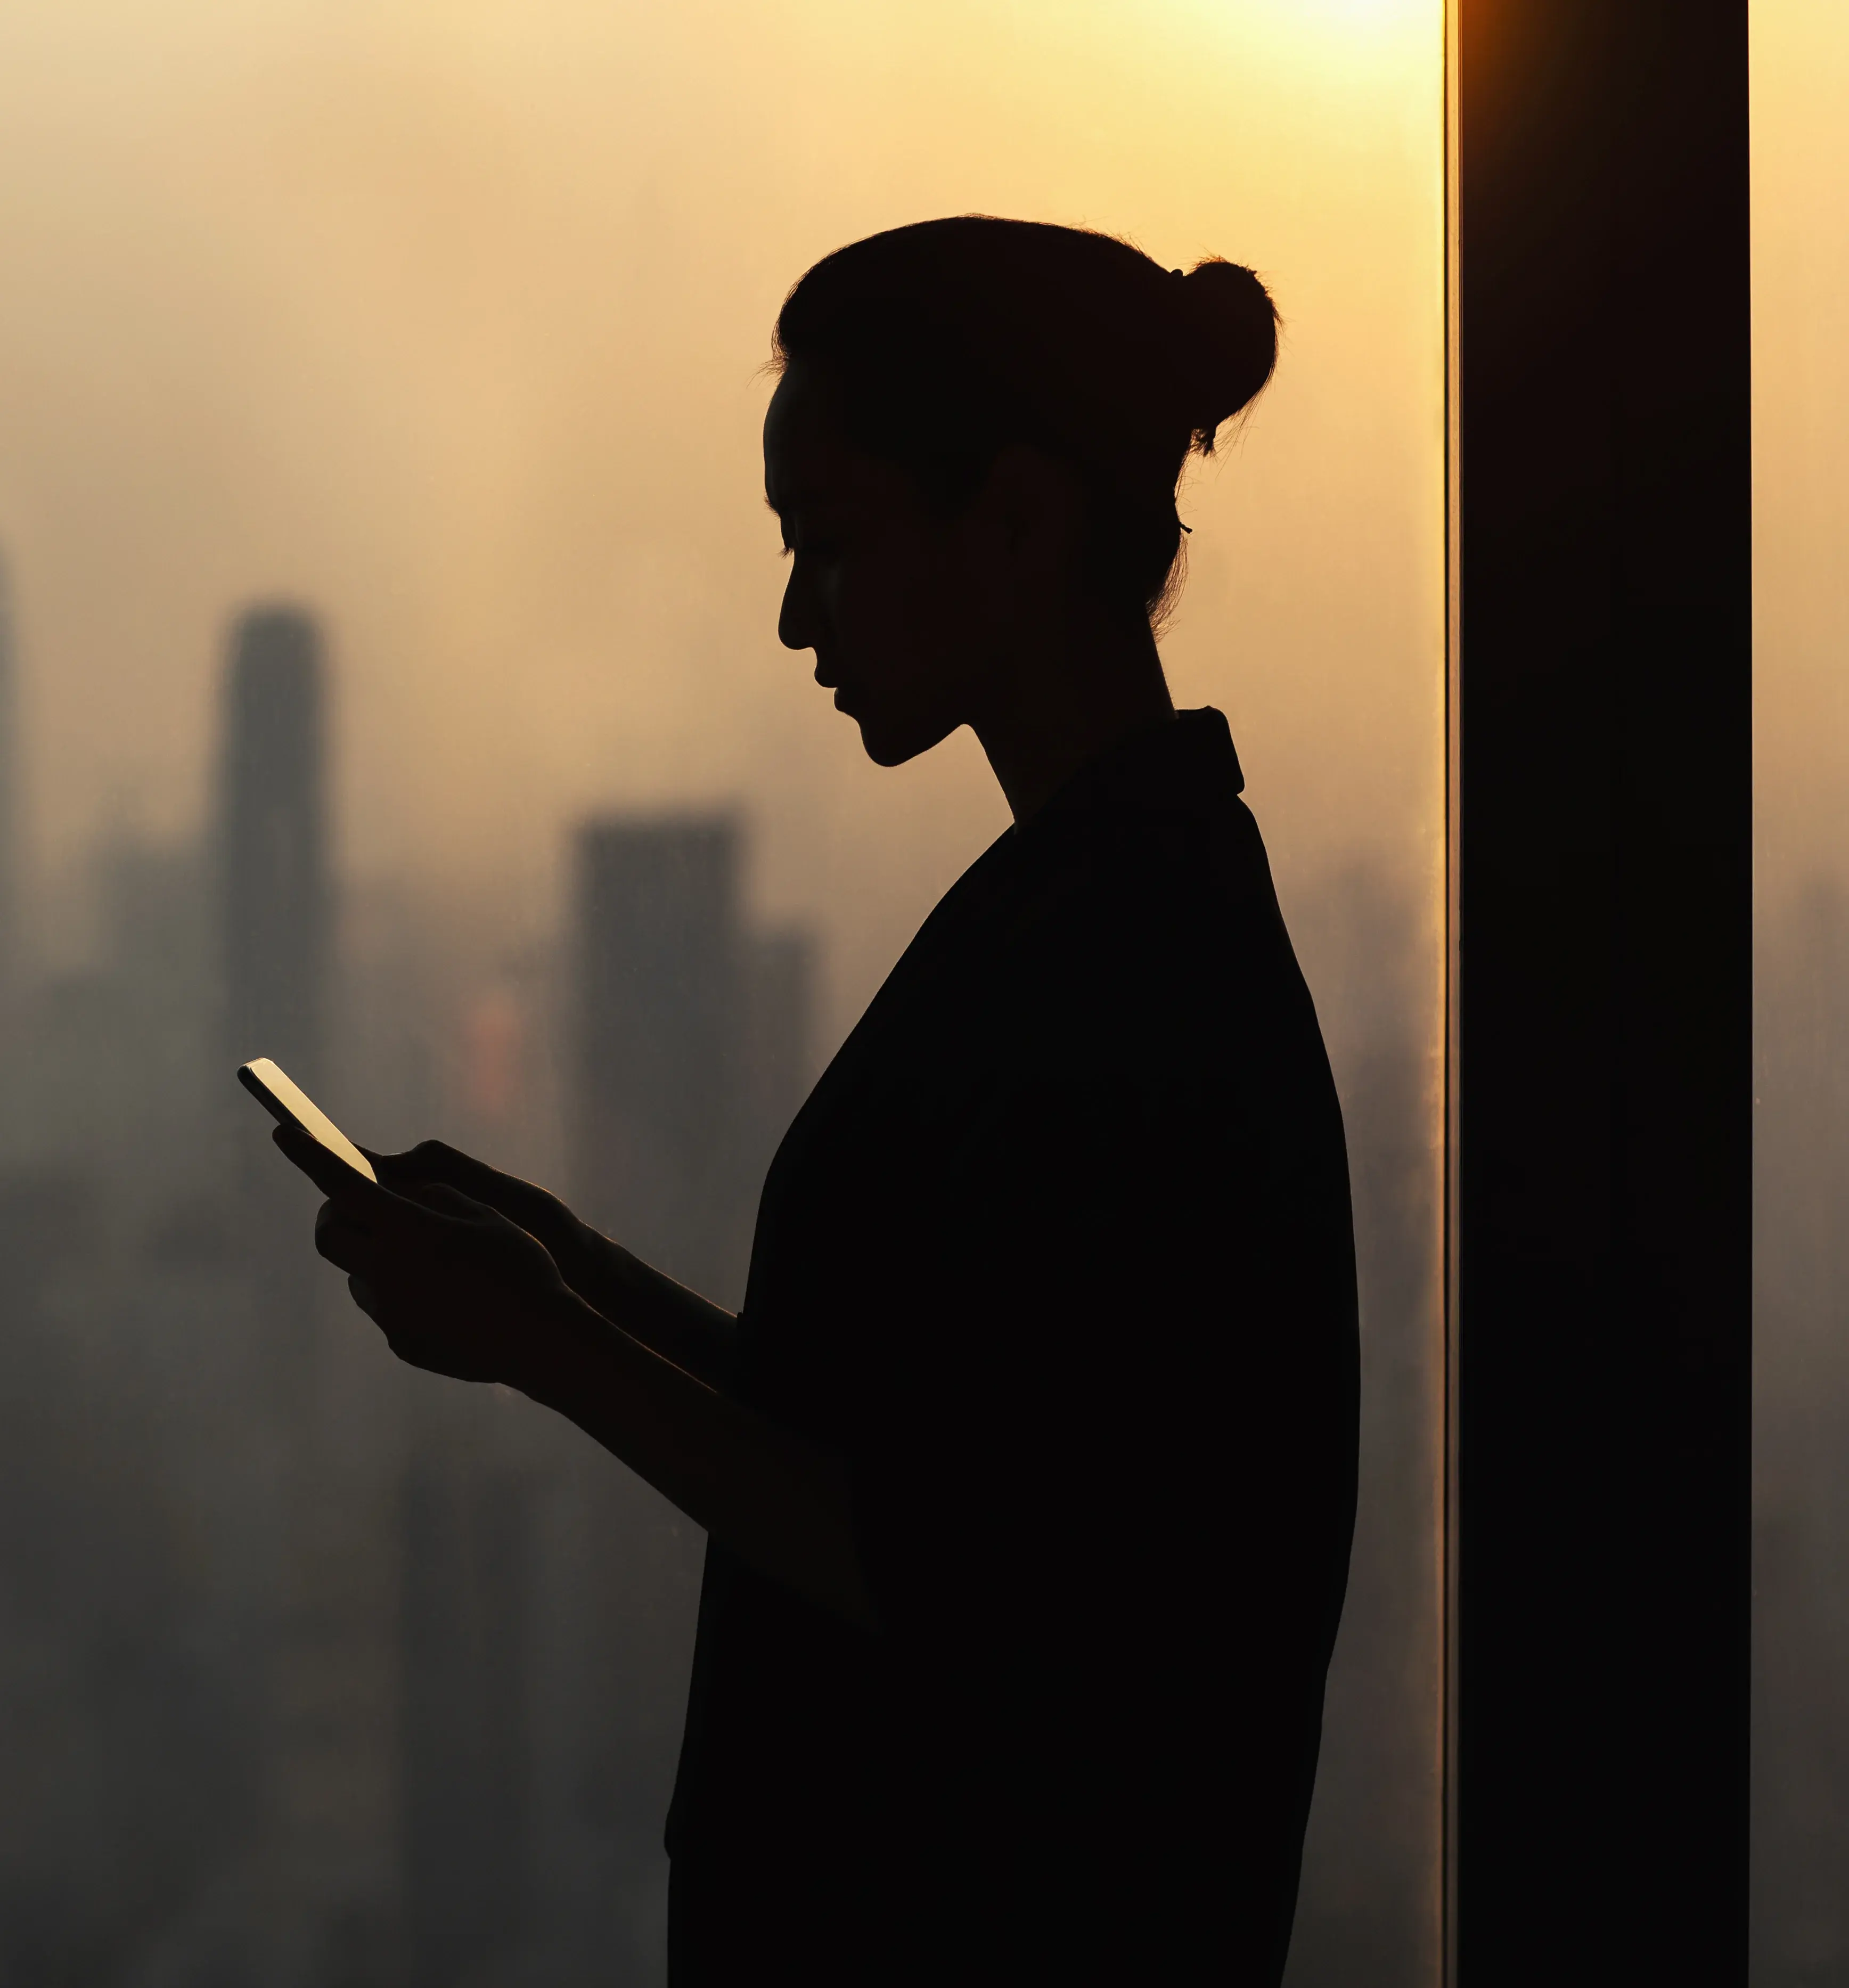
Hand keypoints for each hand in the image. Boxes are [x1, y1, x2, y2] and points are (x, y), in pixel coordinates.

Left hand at [274, 1127, 577, 1386]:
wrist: (542, 1342)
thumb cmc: (523, 1268)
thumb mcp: (489, 1214)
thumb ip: (440, 1198)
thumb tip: (410, 1198)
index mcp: (408, 1231)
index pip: (344, 1185)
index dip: (309, 1156)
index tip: (283, 1134)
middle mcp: (387, 1271)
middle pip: (329, 1234)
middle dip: (336, 1213)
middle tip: (363, 1204)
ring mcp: (390, 1312)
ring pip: (355, 1274)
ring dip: (372, 1256)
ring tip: (425, 1259)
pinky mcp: (400, 1342)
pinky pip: (384, 1307)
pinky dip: (399, 1291)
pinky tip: (445, 1296)